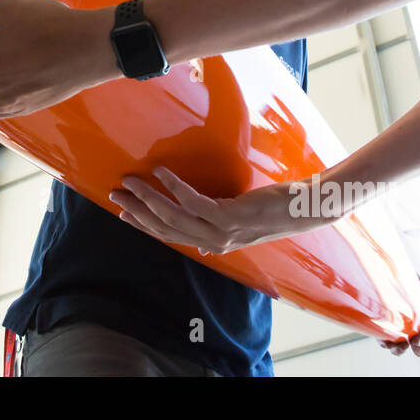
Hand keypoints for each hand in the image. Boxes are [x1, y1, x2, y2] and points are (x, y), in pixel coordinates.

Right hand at [109, 167, 335, 253]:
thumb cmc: (274, 211)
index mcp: (213, 245)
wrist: (304, 210)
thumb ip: (218, 235)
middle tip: (115, 194)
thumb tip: (201, 247)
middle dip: (137, 211)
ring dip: (148, 198)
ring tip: (130, 180)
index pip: (170, 236)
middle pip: (165, 228)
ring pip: (173, 217)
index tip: (123, 212)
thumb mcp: (243, 228)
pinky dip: (173, 187)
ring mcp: (222, 232)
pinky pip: (193, 202)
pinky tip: (160, 173)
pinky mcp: (230, 216)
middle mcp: (214, 243)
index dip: (143, 225)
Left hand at [380, 275, 419, 356]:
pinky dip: (385, 344)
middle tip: (416, 340)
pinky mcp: (382, 328)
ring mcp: (397, 331)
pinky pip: (383, 341)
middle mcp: (412, 330)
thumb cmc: (413, 282)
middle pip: (419, 348)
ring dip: (402, 350)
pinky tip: (385, 340)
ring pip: (400, 349)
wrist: (392, 271)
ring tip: (401, 345)